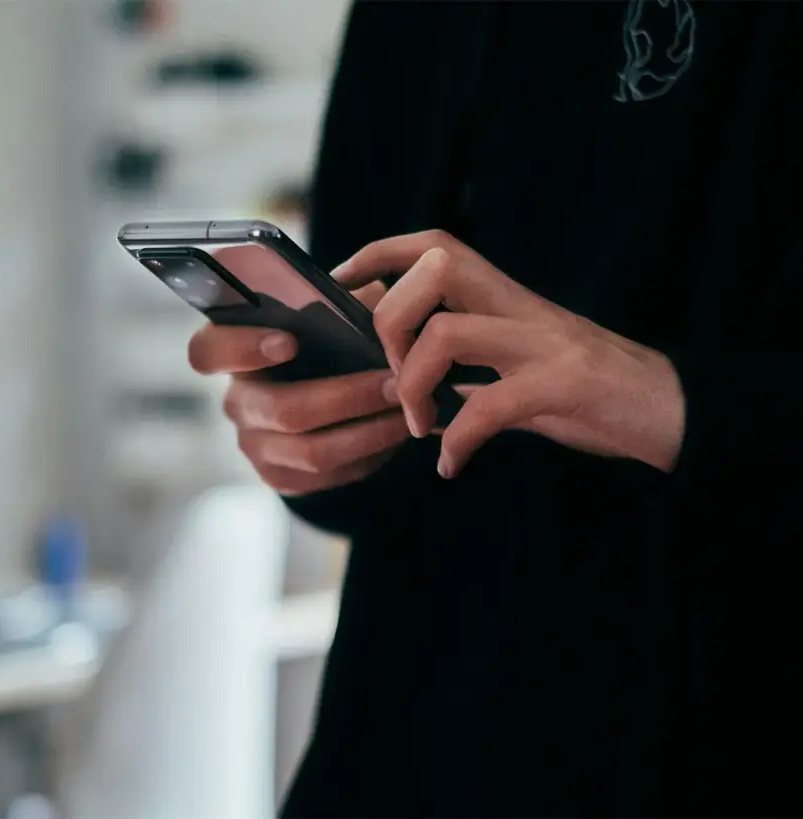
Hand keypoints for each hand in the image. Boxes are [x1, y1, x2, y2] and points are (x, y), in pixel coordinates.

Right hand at [187, 282, 409, 494]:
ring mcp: (254, 444)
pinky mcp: (279, 476)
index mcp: (233, 350)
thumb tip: (369, 304)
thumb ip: (340, 302)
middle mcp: (236, 401)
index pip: (208, 351)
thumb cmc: (326, 339)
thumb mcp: (330, 311)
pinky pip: (326, 476)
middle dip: (347, 397)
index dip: (242, 349)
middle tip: (395, 383)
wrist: (327, 390)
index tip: (289, 341)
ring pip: (312, 451)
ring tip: (407, 411)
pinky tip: (394, 435)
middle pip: (282, 410)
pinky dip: (368, 456)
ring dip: (368, 432)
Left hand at [334, 231, 685, 477]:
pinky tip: (452, 464)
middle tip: (391, 378)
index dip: (378, 253)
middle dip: (390, 321)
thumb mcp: (517, 367)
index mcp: (504, 298)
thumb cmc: (584, 390)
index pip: (434, 245)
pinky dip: (459, 439)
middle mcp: (520, 307)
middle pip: (434, 269)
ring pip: (449, 333)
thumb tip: (402, 381)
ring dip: (415, 385)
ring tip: (419, 426)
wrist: (668, 410)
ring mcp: (543, 342)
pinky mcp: (565, 384)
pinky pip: (491, 406)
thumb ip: (466, 366)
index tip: (341, 283)